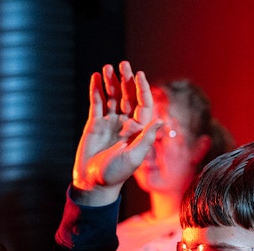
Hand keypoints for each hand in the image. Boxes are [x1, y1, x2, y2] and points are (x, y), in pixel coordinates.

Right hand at [71, 60, 161, 205]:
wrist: (93, 183)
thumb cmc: (116, 174)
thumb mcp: (134, 157)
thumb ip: (147, 138)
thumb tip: (160, 119)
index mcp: (138, 130)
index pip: (142, 104)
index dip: (142, 89)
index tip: (139, 75)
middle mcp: (125, 124)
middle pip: (127, 97)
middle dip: (125, 80)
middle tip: (123, 65)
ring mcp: (109, 123)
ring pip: (111, 97)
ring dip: (110, 82)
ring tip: (108, 67)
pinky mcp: (94, 125)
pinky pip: (96, 104)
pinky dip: (96, 90)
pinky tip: (96, 78)